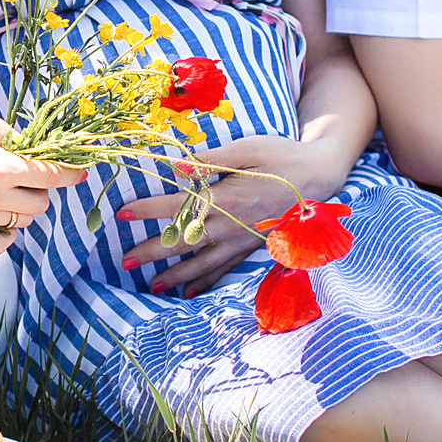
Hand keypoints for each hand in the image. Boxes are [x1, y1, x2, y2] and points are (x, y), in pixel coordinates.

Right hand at [0, 108, 84, 256]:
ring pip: (24, 221)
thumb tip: (43, 150)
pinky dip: (9, 234)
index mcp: (3, 167)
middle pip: (41, 203)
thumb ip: (18, 138)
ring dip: (25, 207)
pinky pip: (0, 245)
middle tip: (28, 176)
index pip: (52, 176)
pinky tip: (4, 216)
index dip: (71, 174)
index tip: (79, 173)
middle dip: (41, 189)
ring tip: (11, 191)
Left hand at [119, 135, 337, 296]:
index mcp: (225, 198)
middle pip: (183, 242)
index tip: (121, 213)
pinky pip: (225, 269)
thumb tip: (175, 166)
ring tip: (151, 286)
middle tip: (123, 262)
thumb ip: (209, 161)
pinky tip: (189, 291)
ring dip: (175, 274)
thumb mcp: (245, 149)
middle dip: (152, 252)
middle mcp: (230, 225)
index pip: (176, 206)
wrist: (320, 176)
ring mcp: (242, 240)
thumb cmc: (280, 157)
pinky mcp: (252, 246)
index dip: (147, 210)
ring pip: (202, 263)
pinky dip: (206, 282)